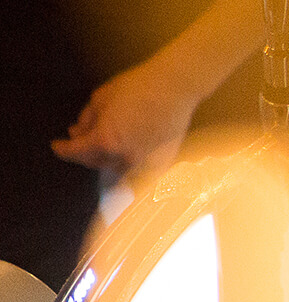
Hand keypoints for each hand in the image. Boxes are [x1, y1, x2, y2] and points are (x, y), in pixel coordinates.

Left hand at [50, 61, 200, 177]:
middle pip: (95, 163)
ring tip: (104, 148)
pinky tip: (125, 153)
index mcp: (105, 141)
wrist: (175, 88)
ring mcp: (144, 161)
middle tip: (79, 141)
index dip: (62, 149)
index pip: (76, 152)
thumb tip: (80, 131)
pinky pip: (138, 169)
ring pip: (117, 169)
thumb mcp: (101, 98)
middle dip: (83, 153)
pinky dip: (127, 164)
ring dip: (106, 160)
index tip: (57, 146)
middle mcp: (124, 157)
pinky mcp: (161, 160)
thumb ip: (87, 119)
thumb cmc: (138, 88)